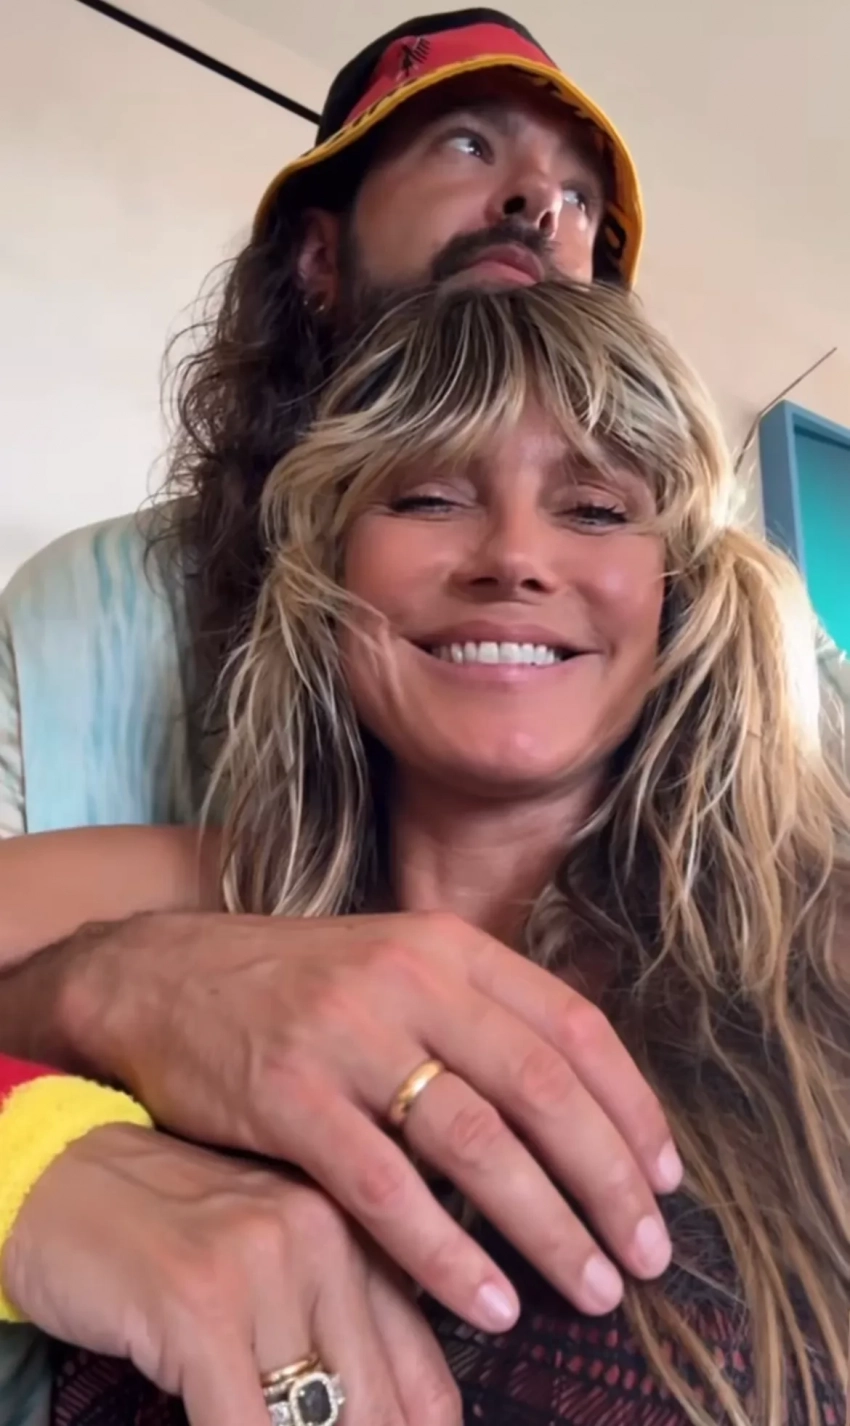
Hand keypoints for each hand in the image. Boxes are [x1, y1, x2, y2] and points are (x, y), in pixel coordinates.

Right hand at [1, 1124, 459, 1425]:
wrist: (61, 1174)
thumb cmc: (169, 1235)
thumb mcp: (272, 1264)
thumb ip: (336, 1327)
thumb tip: (391, 1413)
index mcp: (357, 1236)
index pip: (428, 1383)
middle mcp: (326, 1239)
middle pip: (381, 1411)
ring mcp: (263, 1265)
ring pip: (320, 1422)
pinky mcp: (198, 1300)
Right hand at [61, 910, 681, 1326]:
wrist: (162, 978)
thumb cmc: (298, 986)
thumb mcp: (397, 963)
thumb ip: (480, 1012)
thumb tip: (584, 1098)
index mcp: (448, 946)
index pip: (574, 1027)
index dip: (633, 1109)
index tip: (668, 1181)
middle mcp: (409, 980)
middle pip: (542, 1089)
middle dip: (610, 1182)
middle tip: (649, 1255)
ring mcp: (346, 1036)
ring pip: (477, 1144)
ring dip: (548, 1227)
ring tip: (591, 1288)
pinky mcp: (288, 1098)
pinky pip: (386, 1191)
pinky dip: (447, 1255)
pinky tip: (486, 1303)